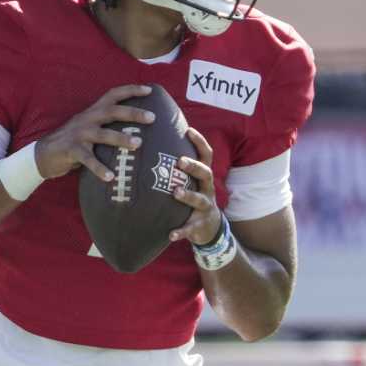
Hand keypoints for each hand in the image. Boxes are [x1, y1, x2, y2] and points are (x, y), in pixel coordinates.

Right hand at [31, 84, 157, 183]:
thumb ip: (106, 126)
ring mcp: (78, 134)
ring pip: (103, 134)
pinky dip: (99, 168)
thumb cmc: (73, 142)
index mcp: (92, 111)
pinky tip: (110, 177)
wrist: (43, 154)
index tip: (149, 89)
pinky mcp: (71, 150)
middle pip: (112, 111)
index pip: (113, 94)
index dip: (131, 90)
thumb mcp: (88, 128)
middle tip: (153, 118)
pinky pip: (88, 159)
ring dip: (121, 138)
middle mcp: (87, 119)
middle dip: (133, 113)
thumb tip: (136, 132)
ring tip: (138, 144)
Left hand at [168, 126, 227, 246]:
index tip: (188, 130)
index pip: (206, 155)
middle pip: (205, 174)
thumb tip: (156, 143)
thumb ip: (179, 168)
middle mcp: (206, 189)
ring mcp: (205, 208)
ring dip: (188, 196)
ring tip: (176, 193)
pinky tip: (171, 235)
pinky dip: (181, 232)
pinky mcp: (199, 226)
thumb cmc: (194, 197)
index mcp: (203, 177)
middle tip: (180, 161)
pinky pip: (190, 229)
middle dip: (194, 167)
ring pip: (199, 200)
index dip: (199, 142)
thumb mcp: (191, 182)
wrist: (209, 228)